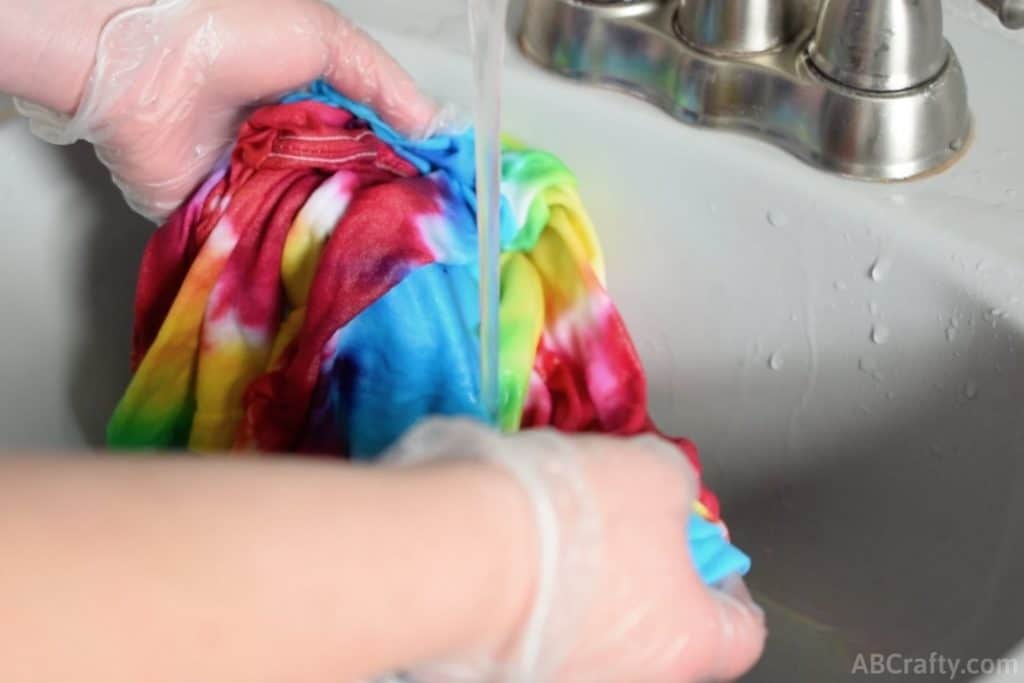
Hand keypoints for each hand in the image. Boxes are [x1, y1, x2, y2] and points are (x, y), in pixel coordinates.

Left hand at [15, 0, 437, 220]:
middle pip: (350, 193)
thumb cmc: (230, 34)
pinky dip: (295, 257)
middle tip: (419, 243)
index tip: (444, 204)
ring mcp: (261, 189)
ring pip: (317, 225)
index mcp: (318, 109)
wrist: (144, 65)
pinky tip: (332, 270)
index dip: (409, 175)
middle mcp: (293, 151)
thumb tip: (440, 131)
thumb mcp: (327, 41)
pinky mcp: (225, 221)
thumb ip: (387, 88)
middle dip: (379, 215)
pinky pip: (269, 246)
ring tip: (385, 261)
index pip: (376, 151)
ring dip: (342, 238)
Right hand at [388, 419, 766, 682]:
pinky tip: (507, 564)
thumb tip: (667, 495)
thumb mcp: (654, 471)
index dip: (728, 583)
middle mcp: (635, 681)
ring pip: (594, 638)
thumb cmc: (575, 518)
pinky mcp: (503, 679)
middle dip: (647, 581)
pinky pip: (535, 639)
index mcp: (688, 642)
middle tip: (619, 531)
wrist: (460, 554)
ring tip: (553, 541)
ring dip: (587, 597)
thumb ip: (675, 487)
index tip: (703, 548)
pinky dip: (530, 609)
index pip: (742, 631)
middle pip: (661, 634)